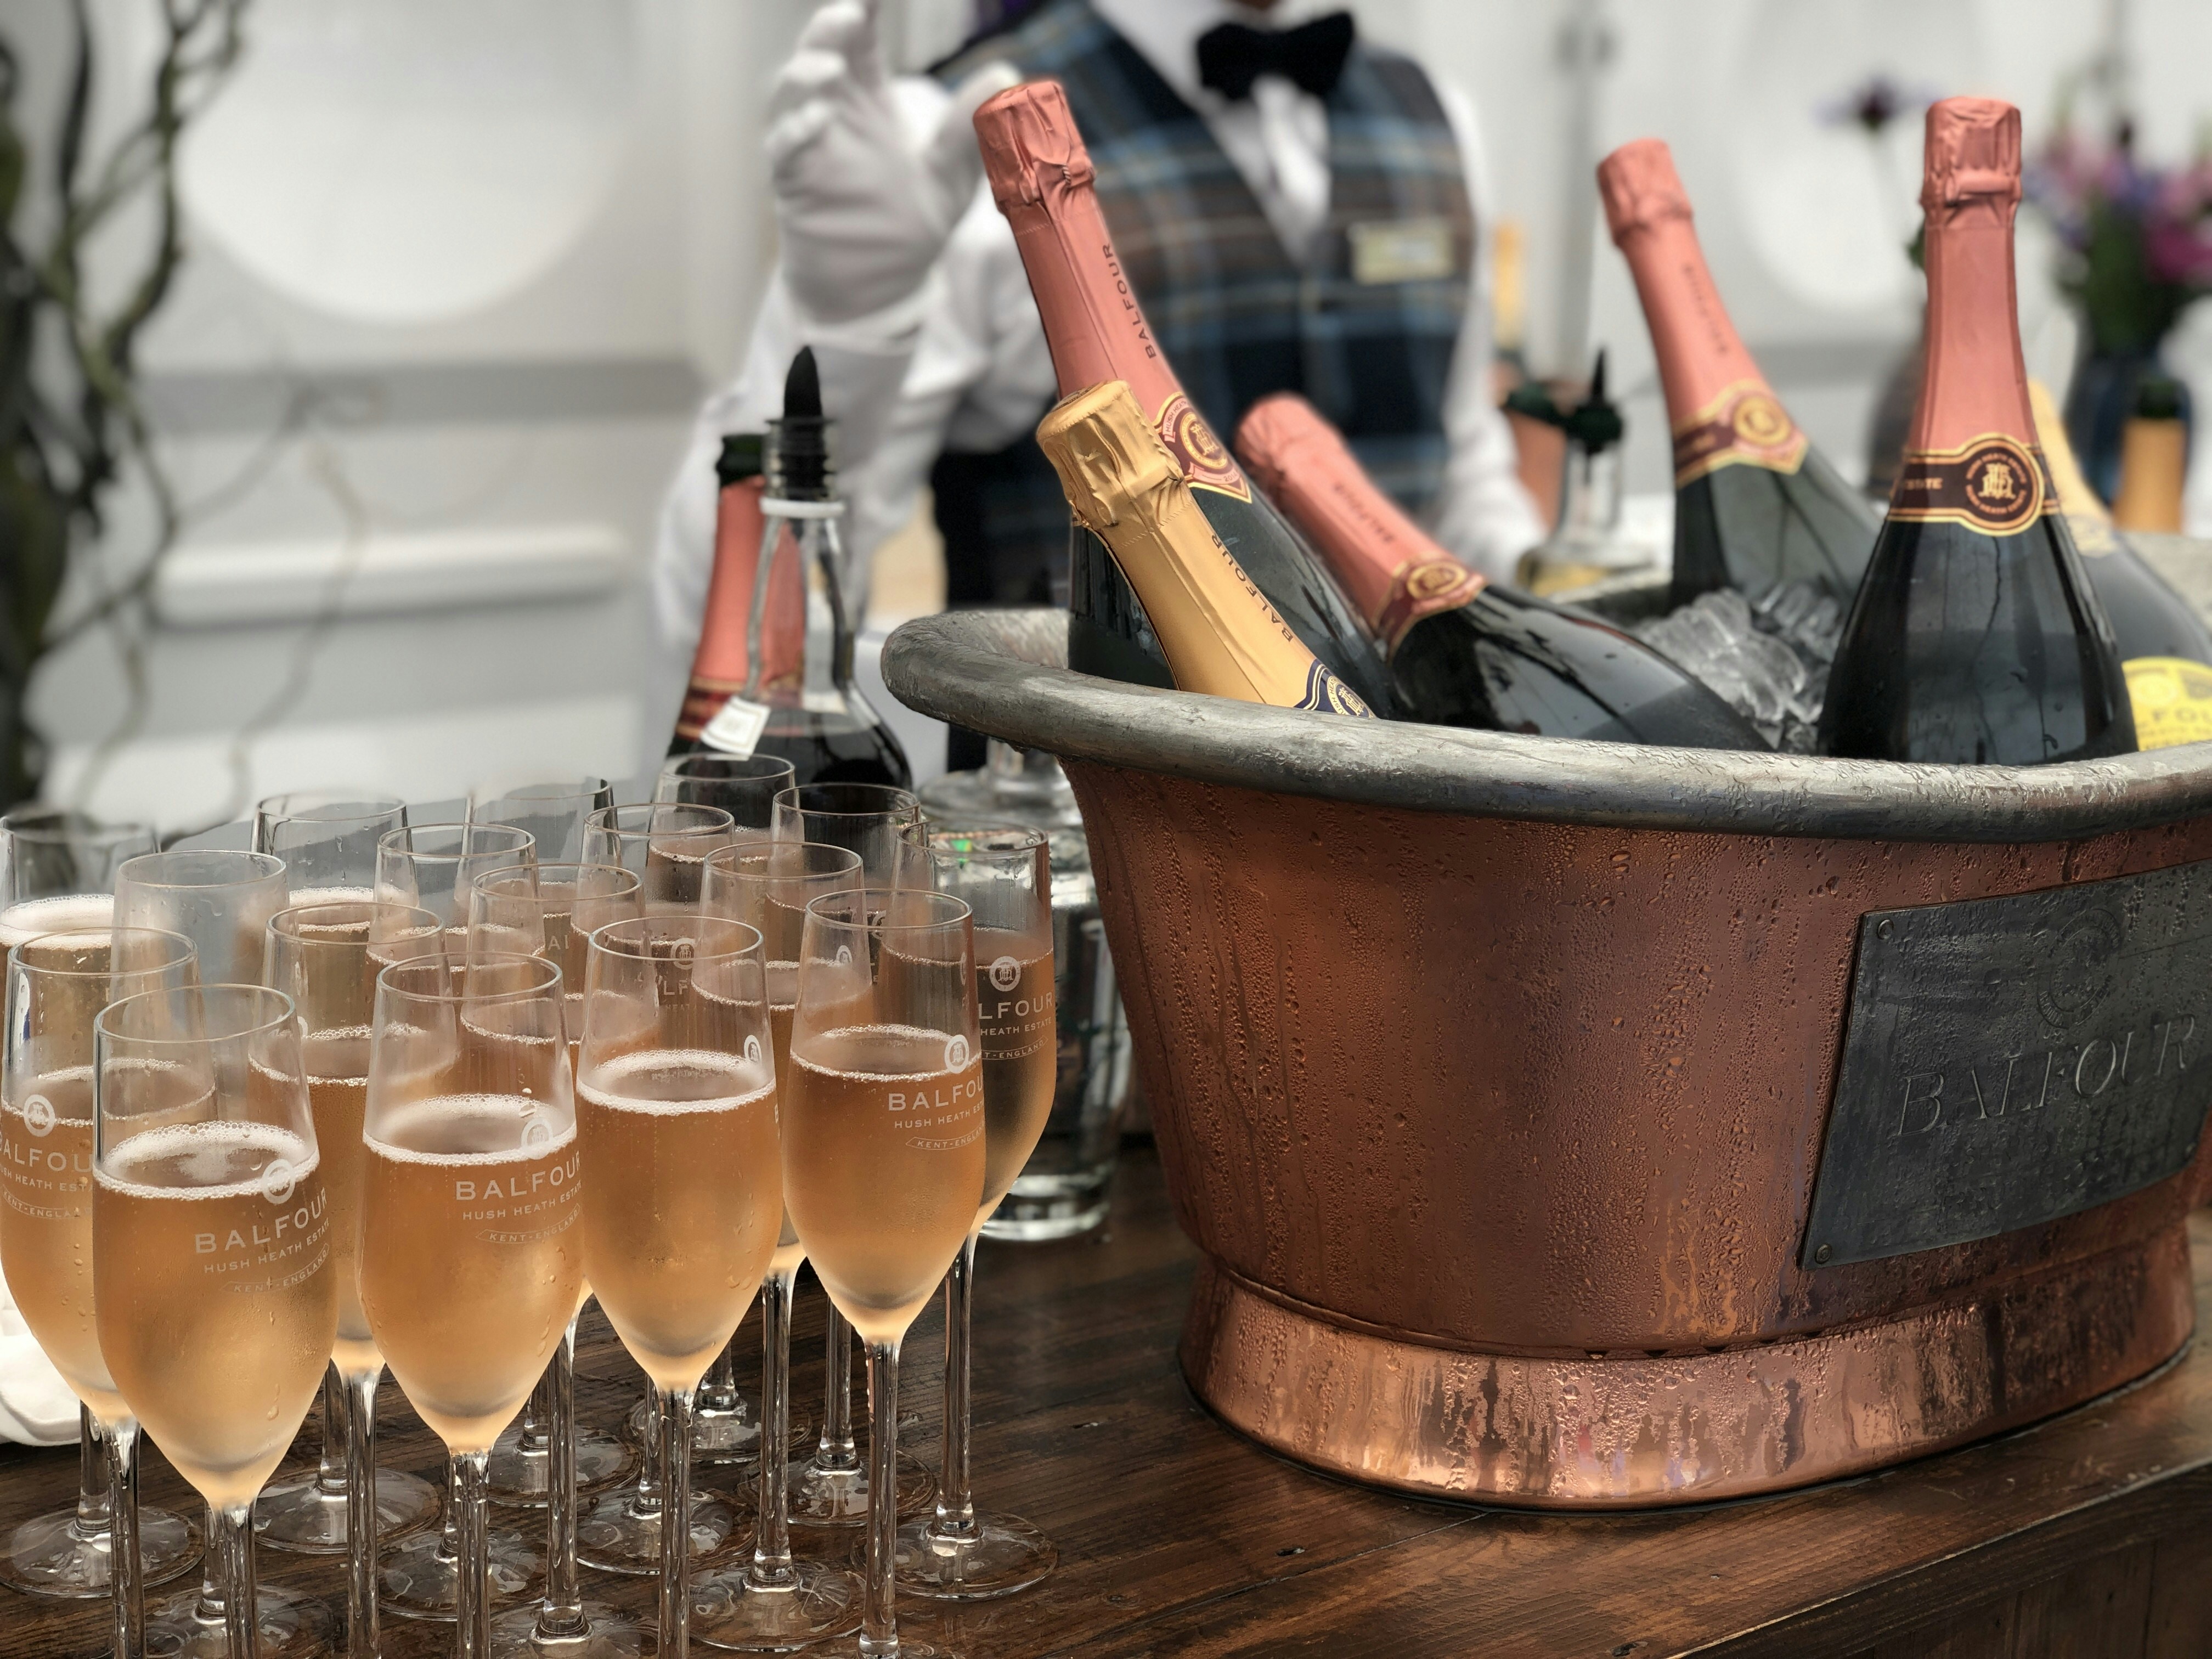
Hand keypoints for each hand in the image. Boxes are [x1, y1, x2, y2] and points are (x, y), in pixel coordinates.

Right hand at [766, 1, 1018, 325]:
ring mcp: (808, 148)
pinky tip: (819, 121)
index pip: (862, 38)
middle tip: (852, 11)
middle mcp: (832, 113)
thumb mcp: (953, 176)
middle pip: (821, 53)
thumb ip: (970, 129)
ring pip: (790, 94)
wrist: (879, 290)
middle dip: (830, 29)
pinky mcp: (794, 185)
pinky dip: (796, 132)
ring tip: (831, 65)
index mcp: (868, 100)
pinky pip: (783, 151)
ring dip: (806, 74)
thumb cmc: (910, 226)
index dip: (865, 7)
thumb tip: (1006, 76)